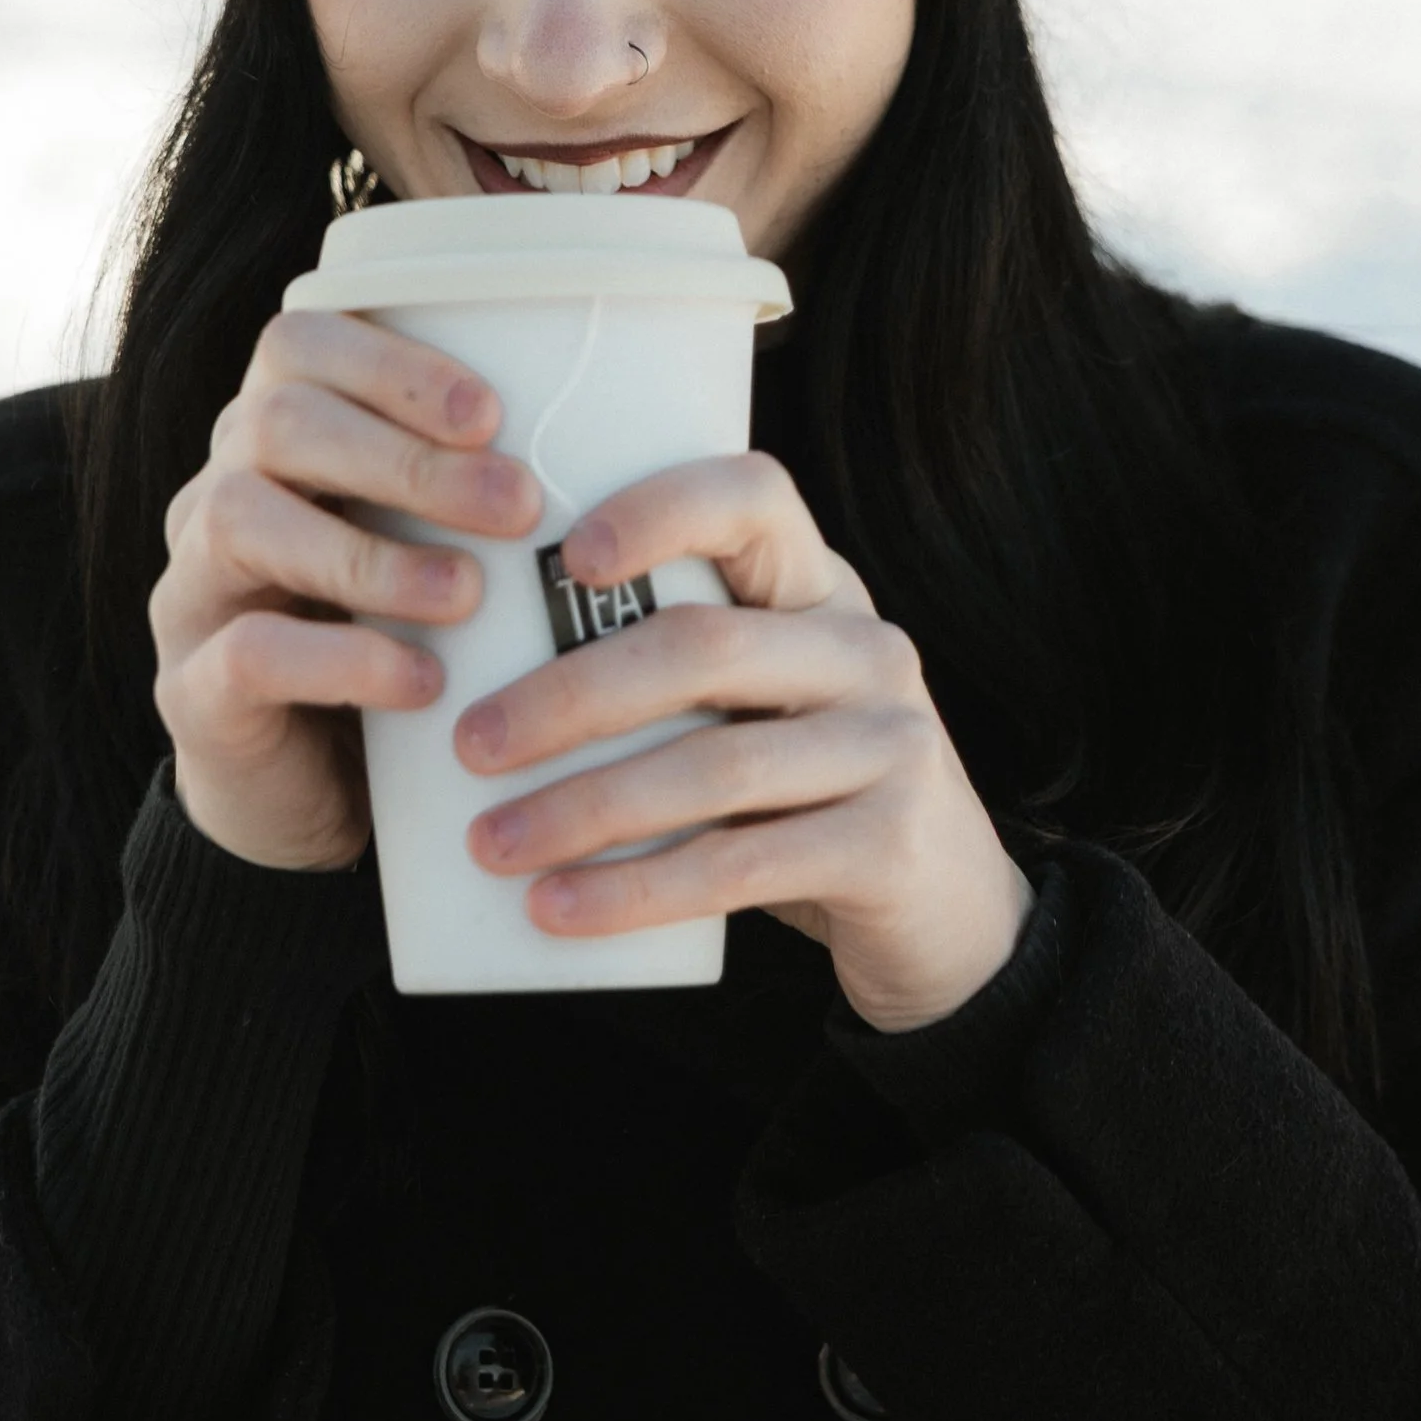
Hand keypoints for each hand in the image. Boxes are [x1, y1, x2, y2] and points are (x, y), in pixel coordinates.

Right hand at [150, 310, 539, 869]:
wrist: (313, 795)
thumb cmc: (401, 644)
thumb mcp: (438, 552)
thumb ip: (483, 491)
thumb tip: (629, 430)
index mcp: (276, 441)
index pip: (298, 345)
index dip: (392, 364)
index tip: (493, 414)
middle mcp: (218, 496)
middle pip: (274, 421)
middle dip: (406, 456)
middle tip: (518, 505)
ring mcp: (193, 591)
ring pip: (244, 518)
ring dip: (372, 552)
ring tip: (469, 595)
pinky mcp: (192, 692)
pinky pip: (246, 651)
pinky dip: (343, 660)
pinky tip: (422, 683)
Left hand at [453, 453, 1033, 1034]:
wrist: (948, 920)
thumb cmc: (806, 800)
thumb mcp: (760, 713)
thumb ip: (674, 679)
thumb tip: (483, 686)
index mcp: (822, 592)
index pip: (754, 499)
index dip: (661, 509)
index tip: (569, 556)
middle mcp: (868, 648)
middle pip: (702, 647)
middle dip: (570, 696)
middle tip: (472, 743)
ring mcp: (890, 743)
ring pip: (712, 764)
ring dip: (585, 808)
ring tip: (493, 843)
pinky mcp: (889, 844)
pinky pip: (738, 864)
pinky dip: (635, 891)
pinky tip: (561, 910)